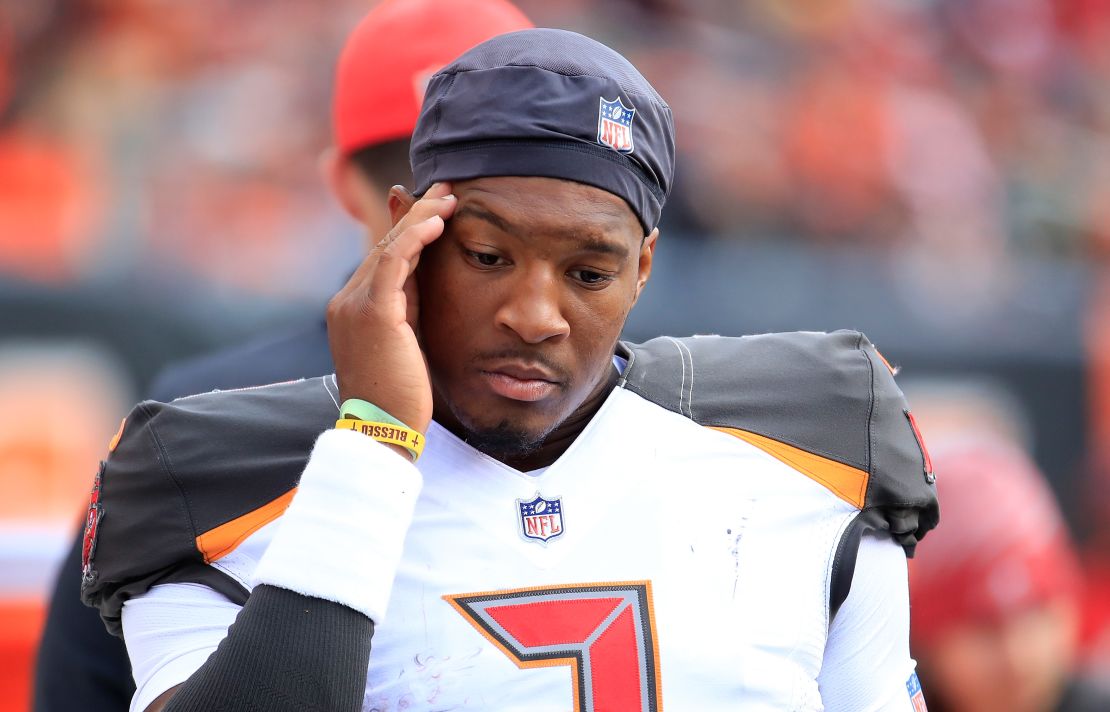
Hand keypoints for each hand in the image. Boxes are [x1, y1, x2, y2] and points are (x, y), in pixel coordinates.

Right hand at [327, 182, 456, 433]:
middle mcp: (346, 300)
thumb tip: (422, 271)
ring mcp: (354, 305)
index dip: (410, 226)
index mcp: (353, 307)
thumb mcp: (407, 339)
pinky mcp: (373, 313)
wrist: (383, 431)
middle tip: (447, 187)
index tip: (437, 205)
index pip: (383, 255)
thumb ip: (410, 303)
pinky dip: (414, 236)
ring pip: (389, 245)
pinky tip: (437, 221)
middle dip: (417, 211)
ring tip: (450, 196)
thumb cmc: (401, 394)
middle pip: (385, 243)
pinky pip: (393, 261)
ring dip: (421, 216)